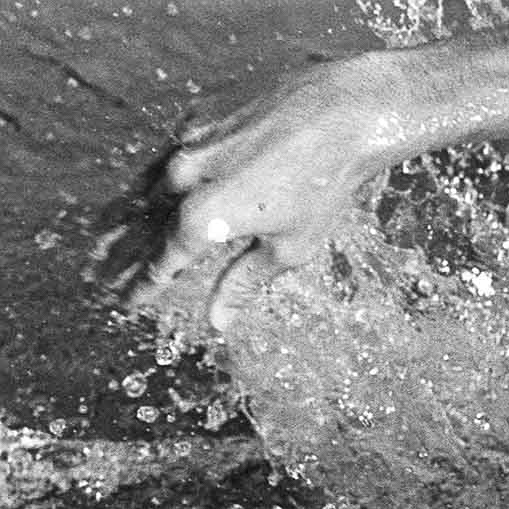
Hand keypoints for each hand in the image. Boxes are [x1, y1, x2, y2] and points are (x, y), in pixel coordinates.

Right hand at [93, 54, 410, 329]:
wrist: (340, 114)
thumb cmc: (323, 187)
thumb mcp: (289, 247)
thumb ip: (243, 282)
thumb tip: (217, 321)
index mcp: (201, 219)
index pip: (161, 262)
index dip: (143, 285)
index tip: (126, 301)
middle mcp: (181, 179)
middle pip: (139, 226)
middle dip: (118, 255)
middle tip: (97, 276)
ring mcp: (185, 143)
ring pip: (142, 187)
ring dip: (121, 217)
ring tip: (102, 239)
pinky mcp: (196, 117)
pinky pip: (163, 156)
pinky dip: (148, 180)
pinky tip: (142, 192)